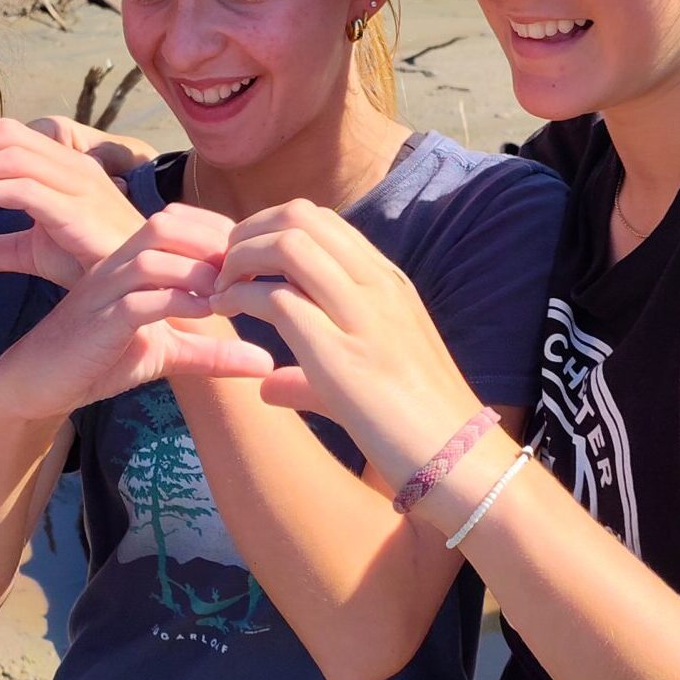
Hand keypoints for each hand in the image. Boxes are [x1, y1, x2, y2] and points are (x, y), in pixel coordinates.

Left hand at [0, 118, 145, 286]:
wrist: (135, 288)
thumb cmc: (90, 264)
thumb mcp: (31, 252)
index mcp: (63, 163)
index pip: (6, 131)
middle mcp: (71, 163)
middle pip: (4, 133)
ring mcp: (77, 182)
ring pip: (8, 155)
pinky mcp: (75, 208)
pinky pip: (20, 186)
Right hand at [0, 205, 274, 425]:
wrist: (36, 382)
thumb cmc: (98, 359)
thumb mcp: (166, 354)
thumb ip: (212, 354)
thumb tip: (268, 362)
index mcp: (133, 262)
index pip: (180, 222)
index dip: (221, 233)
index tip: (253, 262)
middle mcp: (116, 265)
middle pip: (167, 225)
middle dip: (212, 242)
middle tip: (246, 273)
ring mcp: (104, 291)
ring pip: (152, 257)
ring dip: (197, 271)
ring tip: (227, 296)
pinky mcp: (97, 322)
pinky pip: (136, 301)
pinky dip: (174, 302)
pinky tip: (202, 315)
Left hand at [209, 200, 483, 489]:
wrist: (461, 462)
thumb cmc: (419, 427)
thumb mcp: (368, 382)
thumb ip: (312, 377)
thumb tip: (267, 387)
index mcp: (389, 284)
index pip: (323, 222)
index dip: (271, 228)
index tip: (244, 260)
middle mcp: (378, 287)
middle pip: (300, 216)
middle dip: (249, 231)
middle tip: (222, 266)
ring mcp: (362, 315)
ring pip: (287, 244)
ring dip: (240, 258)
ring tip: (219, 288)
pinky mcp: (340, 354)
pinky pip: (277, 298)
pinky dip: (239, 297)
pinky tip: (223, 314)